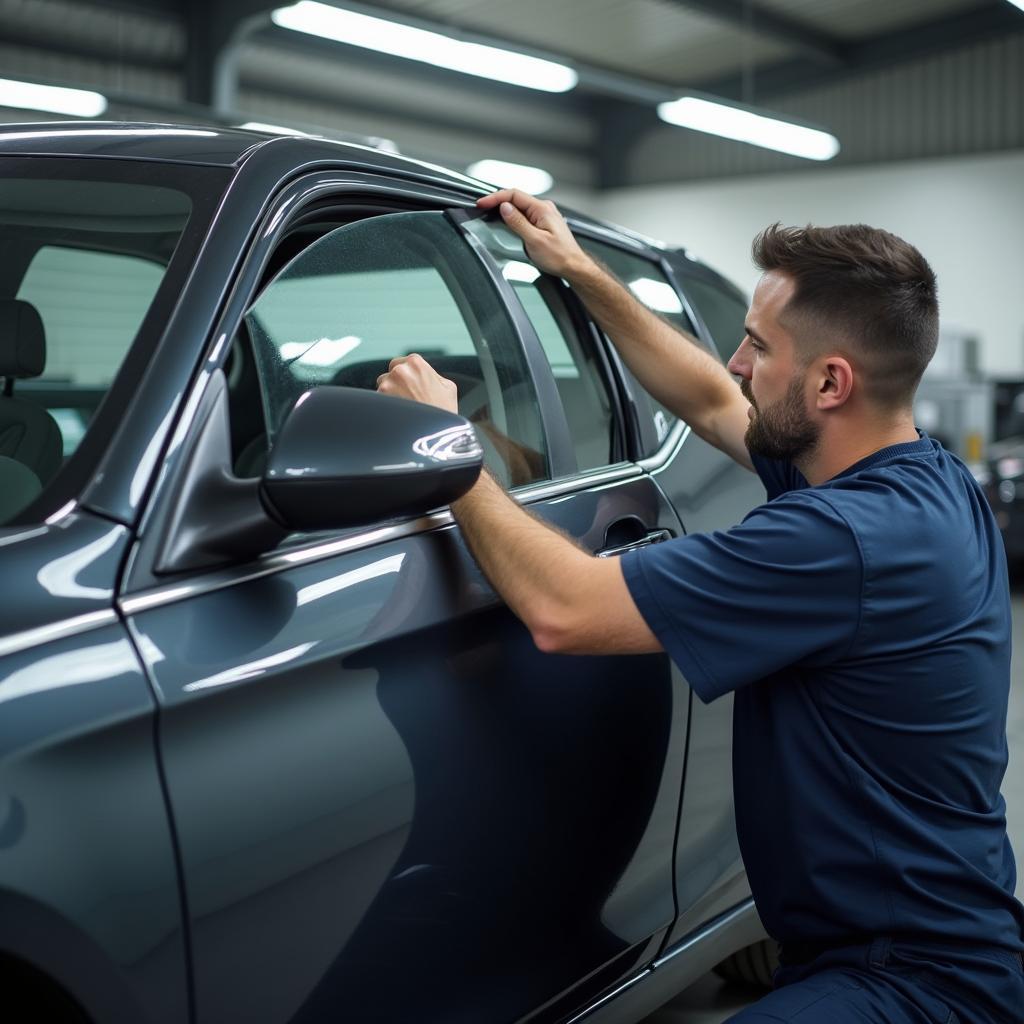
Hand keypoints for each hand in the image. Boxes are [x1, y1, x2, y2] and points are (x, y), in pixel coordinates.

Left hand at [376, 354, 457, 414]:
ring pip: (382, 385)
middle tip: (408, 397)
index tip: (411, 385)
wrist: (435, 434)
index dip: (407, 374)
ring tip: (403, 408)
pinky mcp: (380, 399)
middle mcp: (400, 370)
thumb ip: (432, 374)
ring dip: (390, 393)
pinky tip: (398, 414)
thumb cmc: (444, 412)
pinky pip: (378, 399)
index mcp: (416, 363)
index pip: (403, 361)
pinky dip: (386, 406)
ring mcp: (388, 384)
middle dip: (397, 382)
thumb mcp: (448, 387)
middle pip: (390, 372)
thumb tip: (424, 374)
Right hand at [476, 189, 591, 279]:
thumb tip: (505, 208)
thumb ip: (518, 222)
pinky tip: (508, 222)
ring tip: (491, 214)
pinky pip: (525, 215)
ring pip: (520, 207)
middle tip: (483, 209)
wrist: (574, 267)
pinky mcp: (544, 223)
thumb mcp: (534, 240)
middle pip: (516, 199)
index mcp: (542, 209)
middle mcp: (545, 208)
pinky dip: (513, 217)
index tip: (483, 203)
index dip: (495, 197)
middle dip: (498, 202)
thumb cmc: (560, 256)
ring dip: (505, 210)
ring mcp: (545, 215)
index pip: (514, 195)